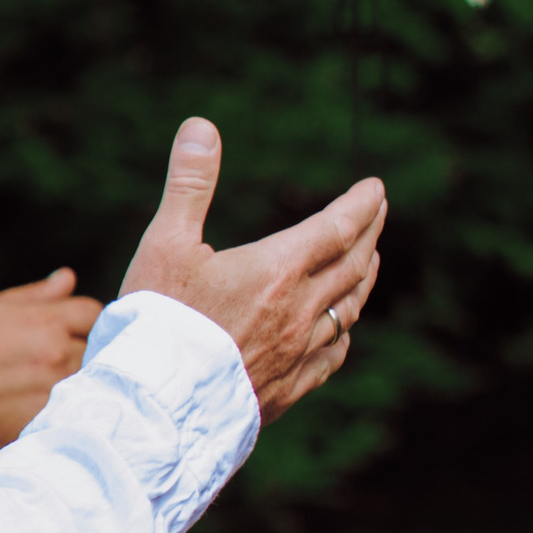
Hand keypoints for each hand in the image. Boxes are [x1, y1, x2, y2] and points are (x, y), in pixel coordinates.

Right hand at [0, 269, 101, 466]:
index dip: (84, 320)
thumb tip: (67, 277)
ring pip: (97, 377)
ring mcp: (61, 391)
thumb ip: (34, 295)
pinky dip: (74, 403)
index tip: (73, 329)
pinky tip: (50, 402)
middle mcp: (60, 356)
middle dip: (87, 348)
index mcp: (45, 324)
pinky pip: (84, 406)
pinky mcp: (58, 421)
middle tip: (61, 357)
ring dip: (84, 376)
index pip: (94, 312)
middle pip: (102, 346)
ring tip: (51, 380)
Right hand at [119, 118, 386, 422]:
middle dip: (369, 233)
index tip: (376, 187)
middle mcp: (301, 311)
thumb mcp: (165, 243)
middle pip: (353, 264)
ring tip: (368, 259)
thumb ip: (190, 184)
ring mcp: (300, 352)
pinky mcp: (292, 387)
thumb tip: (202, 126)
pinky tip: (341, 327)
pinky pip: (333, 353)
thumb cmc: (155, 322)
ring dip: (362, 278)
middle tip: (377, 212)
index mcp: (277, 271)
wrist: (155, 406)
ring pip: (349, 308)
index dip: (361, 205)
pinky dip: (343, 329)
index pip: (338, 228)